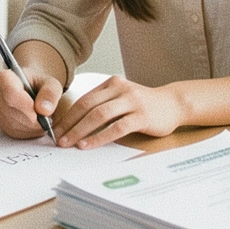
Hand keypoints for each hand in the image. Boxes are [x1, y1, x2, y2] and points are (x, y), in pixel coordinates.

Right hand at [0, 68, 62, 139]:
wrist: (35, 93)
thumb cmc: (41, 86)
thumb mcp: (51, 84)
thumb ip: (50, 93)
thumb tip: (44, 110)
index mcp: (6, 77)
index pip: (10, 92)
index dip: (24, 104)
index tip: (40, 111)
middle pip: (11, 110)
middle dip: (32, 118)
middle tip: (47, 118)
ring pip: (12, 124)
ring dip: (31, 127)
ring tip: (43, 120)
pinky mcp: (0, 123)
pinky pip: (13, 132)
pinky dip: (28, 132)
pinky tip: (36, 125)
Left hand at [53, 75, 180, 149]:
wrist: (173, 104)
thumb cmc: (144, 105)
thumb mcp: (121, 98)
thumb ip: (103, 105)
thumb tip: (75, 124)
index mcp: (111, 84)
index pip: (83, 99)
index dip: (67, 115)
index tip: (55, 130)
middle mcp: (120, 89)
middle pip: (87, 106)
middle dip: (70, 124)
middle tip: (58, 138)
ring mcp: (131, 101)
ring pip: (99, 115)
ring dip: (81, 130)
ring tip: (69, 143)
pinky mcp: (141, 116)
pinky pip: (116, 127)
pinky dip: (100, 137)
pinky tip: (88, 145)